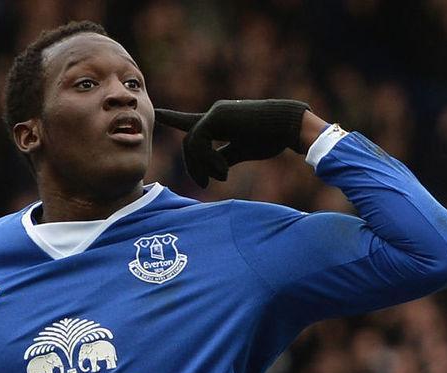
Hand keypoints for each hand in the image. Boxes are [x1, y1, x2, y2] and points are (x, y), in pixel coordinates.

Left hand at [155, 99, 309, 187]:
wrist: (289, 126)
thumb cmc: (270, 138)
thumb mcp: (241, 151)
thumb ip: (223, 157)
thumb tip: (211, 170)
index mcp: (220, 122)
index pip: (189, 122)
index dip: (172, 118)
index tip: (157, 112)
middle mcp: (214, 115)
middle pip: (189, 143)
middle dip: (193, 166)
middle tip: (204, 184)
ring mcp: (215, 113)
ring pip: (191, 143)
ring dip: (202, 166)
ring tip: (221, 177)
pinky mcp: (217, 116)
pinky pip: (199, 142)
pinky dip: (208, 161)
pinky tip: (224, 171)